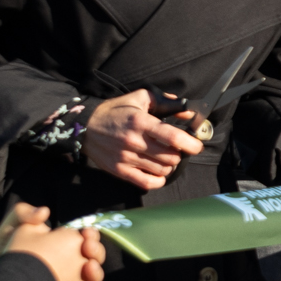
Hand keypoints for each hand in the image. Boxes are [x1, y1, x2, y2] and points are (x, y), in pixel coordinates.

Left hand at [3, 203, 105, 280]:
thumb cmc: (3, 250)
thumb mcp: (12, 227)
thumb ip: (24, 212)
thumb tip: (44, 212)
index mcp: (63, 245)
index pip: (86, 239)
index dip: (91, 235)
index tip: (85, 233)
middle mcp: (71, 264)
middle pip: (95, 258)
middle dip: (97, 251)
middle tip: (87, 248)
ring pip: (93, 279)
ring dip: (96, 273)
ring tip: (87, 268)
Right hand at [85, 90, 202, 189]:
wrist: (84, 126)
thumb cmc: (116, 111)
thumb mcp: (140, 98)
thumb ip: (167, 103)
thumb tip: (189, 114)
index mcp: (141, 122)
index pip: (172, 137)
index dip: (190, 144)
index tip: (196, 146)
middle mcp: (134, 142)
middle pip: (170, 157)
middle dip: (179, 154)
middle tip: (176, 149)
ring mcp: (126, 158)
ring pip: (162, 169)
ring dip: (170, 165)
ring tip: (166, 157)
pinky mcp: (119, 171)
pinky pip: (146, 183)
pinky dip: (158, 180)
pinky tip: (158, 172)